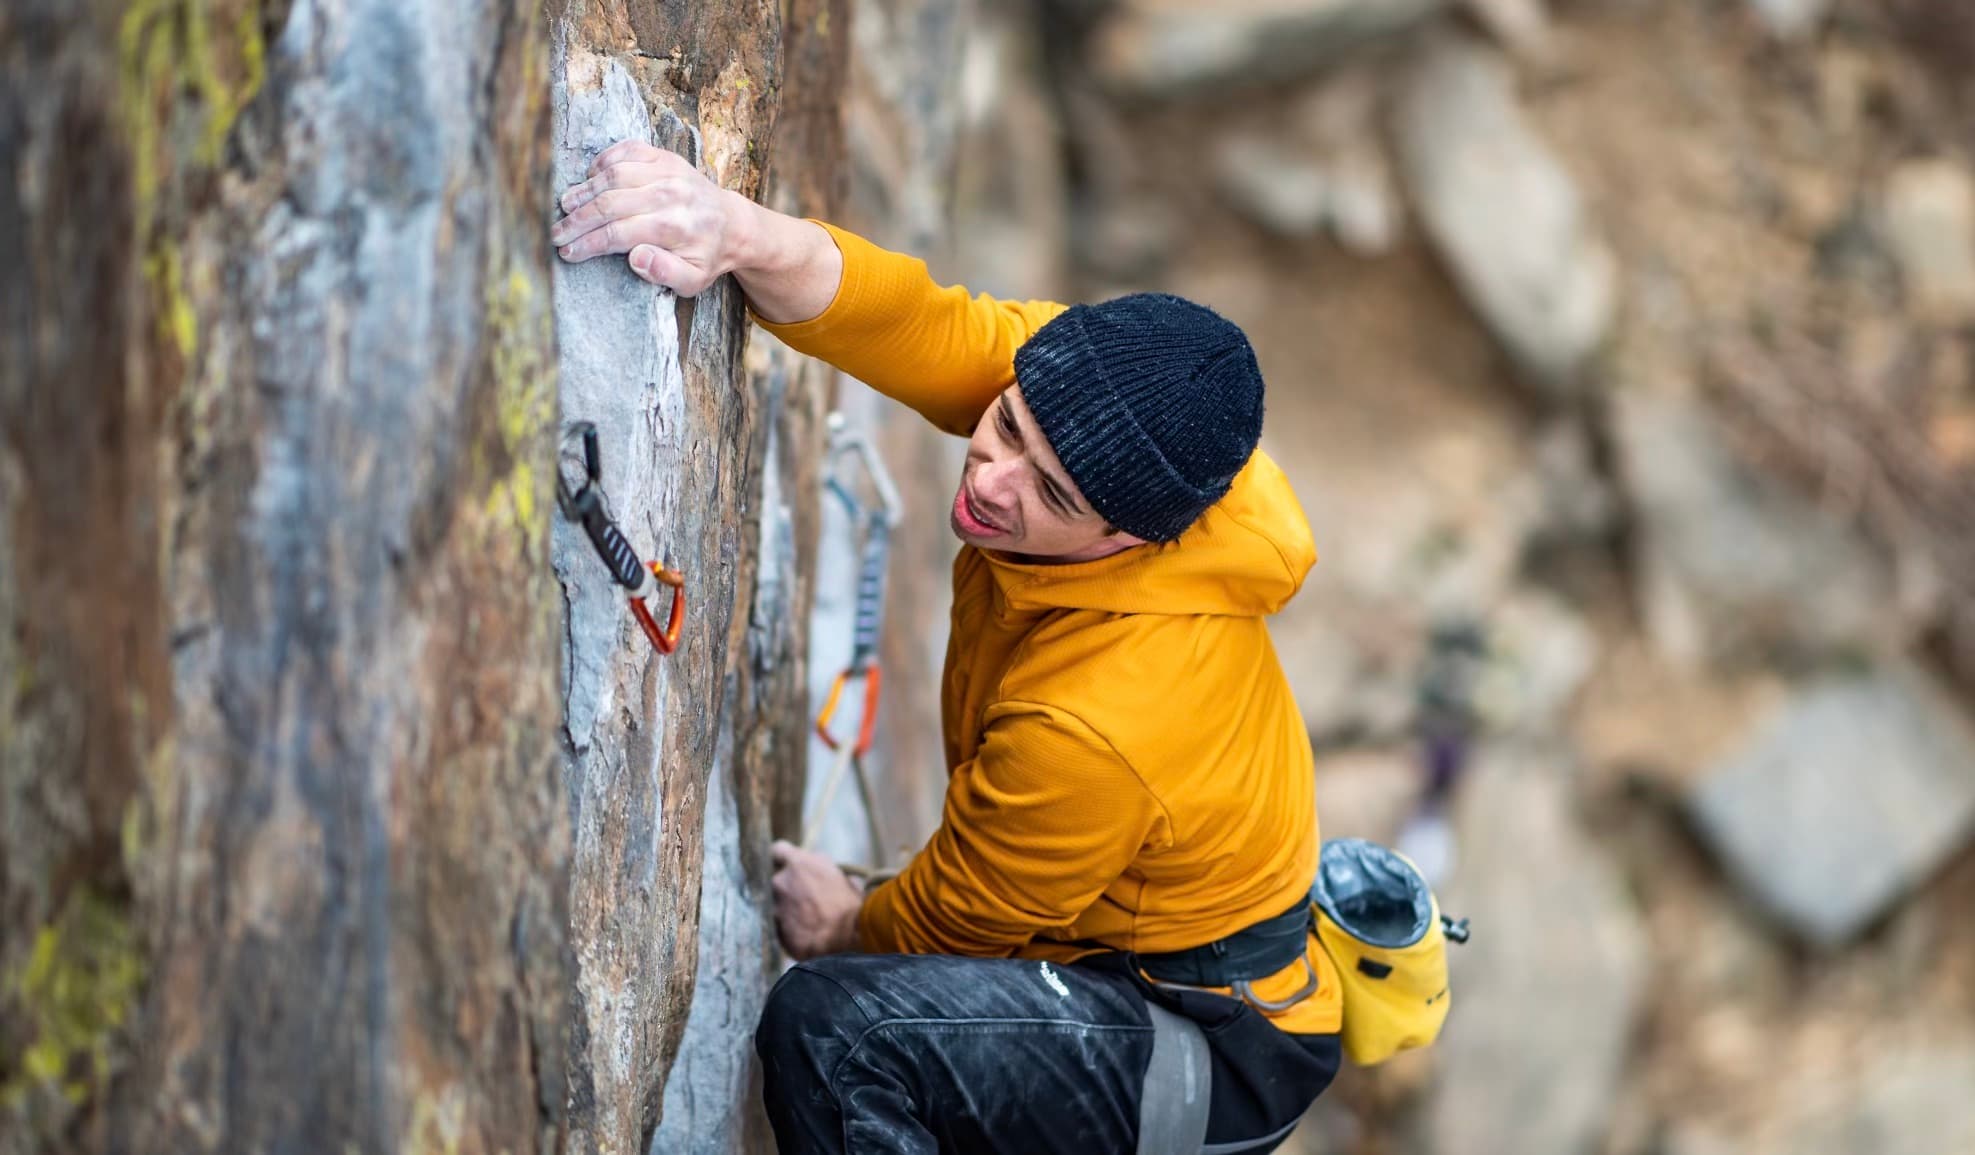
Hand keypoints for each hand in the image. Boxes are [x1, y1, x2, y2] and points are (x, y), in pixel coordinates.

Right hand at [550, 140, 752, 295]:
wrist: (733, 225)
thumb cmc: (706, 256)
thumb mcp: (693, 280)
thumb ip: (666, 273)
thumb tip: (635, 258)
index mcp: (675, 227)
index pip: (618, 233)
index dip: (587, 243)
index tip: (566, 252)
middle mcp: (671, 194)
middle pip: (610, 203)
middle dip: (578, 220)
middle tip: (557, 232)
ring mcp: (668, 171)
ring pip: (614, 175)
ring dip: (585, 190)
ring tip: (566, 205)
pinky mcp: (666, 156)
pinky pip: (628, 150)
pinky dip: (605, 160)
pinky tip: (590, 176)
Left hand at [770, 840, 863, 959]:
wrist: (846, 938)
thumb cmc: (851, 906)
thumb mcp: (844, 880)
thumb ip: (828, 873)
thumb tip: (832, 878)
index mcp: (798, 863)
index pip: (778, 850)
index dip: (783, 859)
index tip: (790, 867)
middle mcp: (781, 881)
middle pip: (776, 880)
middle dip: (788, 888)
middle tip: (806, 899)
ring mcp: (775, 906)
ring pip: (776, 904)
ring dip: (787, 910)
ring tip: (807, 921)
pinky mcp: (775, 929)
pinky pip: (778, 926)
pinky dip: (788, 929)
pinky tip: (804, 935)